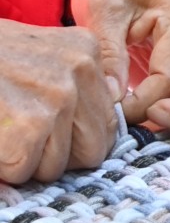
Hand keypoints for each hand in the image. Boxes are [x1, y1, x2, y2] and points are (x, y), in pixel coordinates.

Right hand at [0, 20, 117, 181]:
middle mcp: (80, 69)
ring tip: (3, 126)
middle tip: (22, 134)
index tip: (42, 127)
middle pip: (92, 149)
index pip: (106, 122)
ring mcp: (58, 96)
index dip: (73, 138)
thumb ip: (74, 83)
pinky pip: (25, 172)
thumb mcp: (38, 55)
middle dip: (56, 155)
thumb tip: (107, 123)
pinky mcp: (31, 125)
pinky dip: (2, 166)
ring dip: (26, 160)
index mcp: (86, 51)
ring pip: (57, 166)